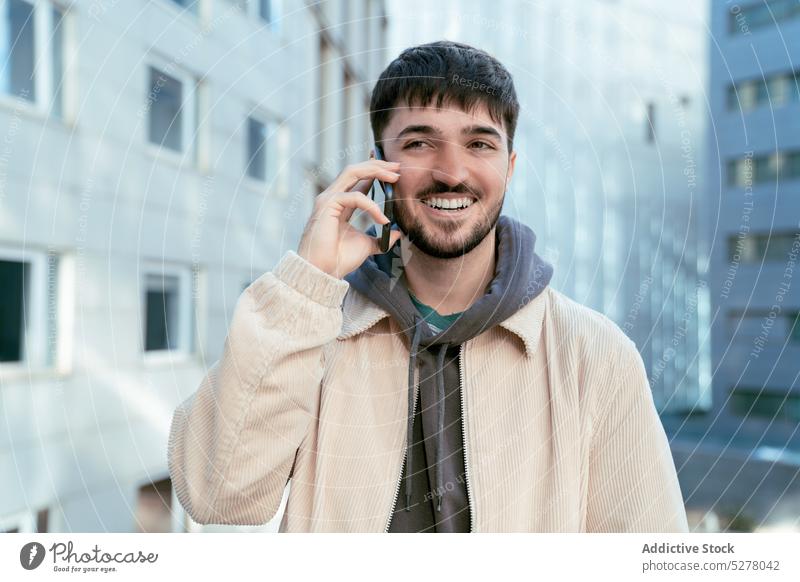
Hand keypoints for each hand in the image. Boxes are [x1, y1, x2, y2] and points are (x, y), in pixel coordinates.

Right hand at [297, 159, 403, 278]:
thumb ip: (381, 238)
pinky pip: (354, 197)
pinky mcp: (327, 205)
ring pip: (352, 172)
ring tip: (395, 178)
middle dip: (378, 165)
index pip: (358, 179)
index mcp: (341, 203)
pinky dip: (371, 206)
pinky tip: (382, 219)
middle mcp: (333, 197)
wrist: (324, 272)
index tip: (396, 170)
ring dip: (375, 171)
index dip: (376, 170)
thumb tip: (397, 233)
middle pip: (356, 169)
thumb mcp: (368, 246)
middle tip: (398, 167)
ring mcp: (328, 199)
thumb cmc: (339, 259)